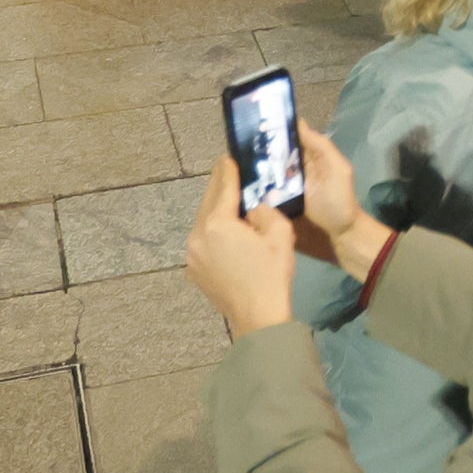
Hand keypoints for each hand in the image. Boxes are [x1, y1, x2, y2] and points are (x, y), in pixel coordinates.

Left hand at [182, 161, 297, 336]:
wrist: (258, 317)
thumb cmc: (272, 274)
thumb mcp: (279, 234)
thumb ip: (265, 210)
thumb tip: (253, 206)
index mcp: (218, 223)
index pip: (224, 187)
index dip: (228, 169)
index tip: (229, 156)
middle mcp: (198, 235)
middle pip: (208, 201)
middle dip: (219, 185)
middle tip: (227, 169)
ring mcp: (192, 254)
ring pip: (202, 221)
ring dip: (214, 208)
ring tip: (227, 199)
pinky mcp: (193, 269)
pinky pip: (202, 240)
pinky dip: (211, 231)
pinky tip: (224, 231)